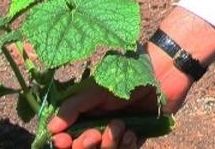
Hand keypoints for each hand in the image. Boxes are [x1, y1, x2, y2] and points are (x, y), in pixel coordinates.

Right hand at [48, 42, 191, 148]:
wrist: (162, 72)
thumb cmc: (128, 75)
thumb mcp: (97, 89)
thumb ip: (75, 107)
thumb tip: (51, 128)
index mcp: (85, 116)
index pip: (67, 138)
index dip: (62, 144)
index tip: (63, 141)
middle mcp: (98, 127)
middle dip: (85, 146)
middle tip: (94, 134)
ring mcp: (117, 134)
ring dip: (108, 144)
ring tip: (118, 125)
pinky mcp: (135, 138)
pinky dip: (126, 145)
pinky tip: (131, 133)